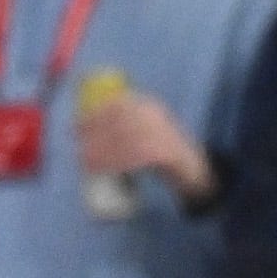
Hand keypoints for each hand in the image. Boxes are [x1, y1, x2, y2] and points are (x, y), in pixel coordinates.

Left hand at [77, 88, 214, 206]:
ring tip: (88, 164)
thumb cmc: (166, 154)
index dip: (94, 116)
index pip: (116, 104)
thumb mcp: (146, 132)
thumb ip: (123, 127)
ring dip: (104, 153)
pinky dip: (119, 164)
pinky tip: (108, 171)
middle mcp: (156, 115)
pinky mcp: (169, 154)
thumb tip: (88, 131)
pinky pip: (138, 157)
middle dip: (95, 136)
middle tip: (80, 151)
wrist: (199, 173)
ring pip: (125, 140)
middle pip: (118, 122)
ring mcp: (164, 133)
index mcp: (149, 106)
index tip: (76, 128)